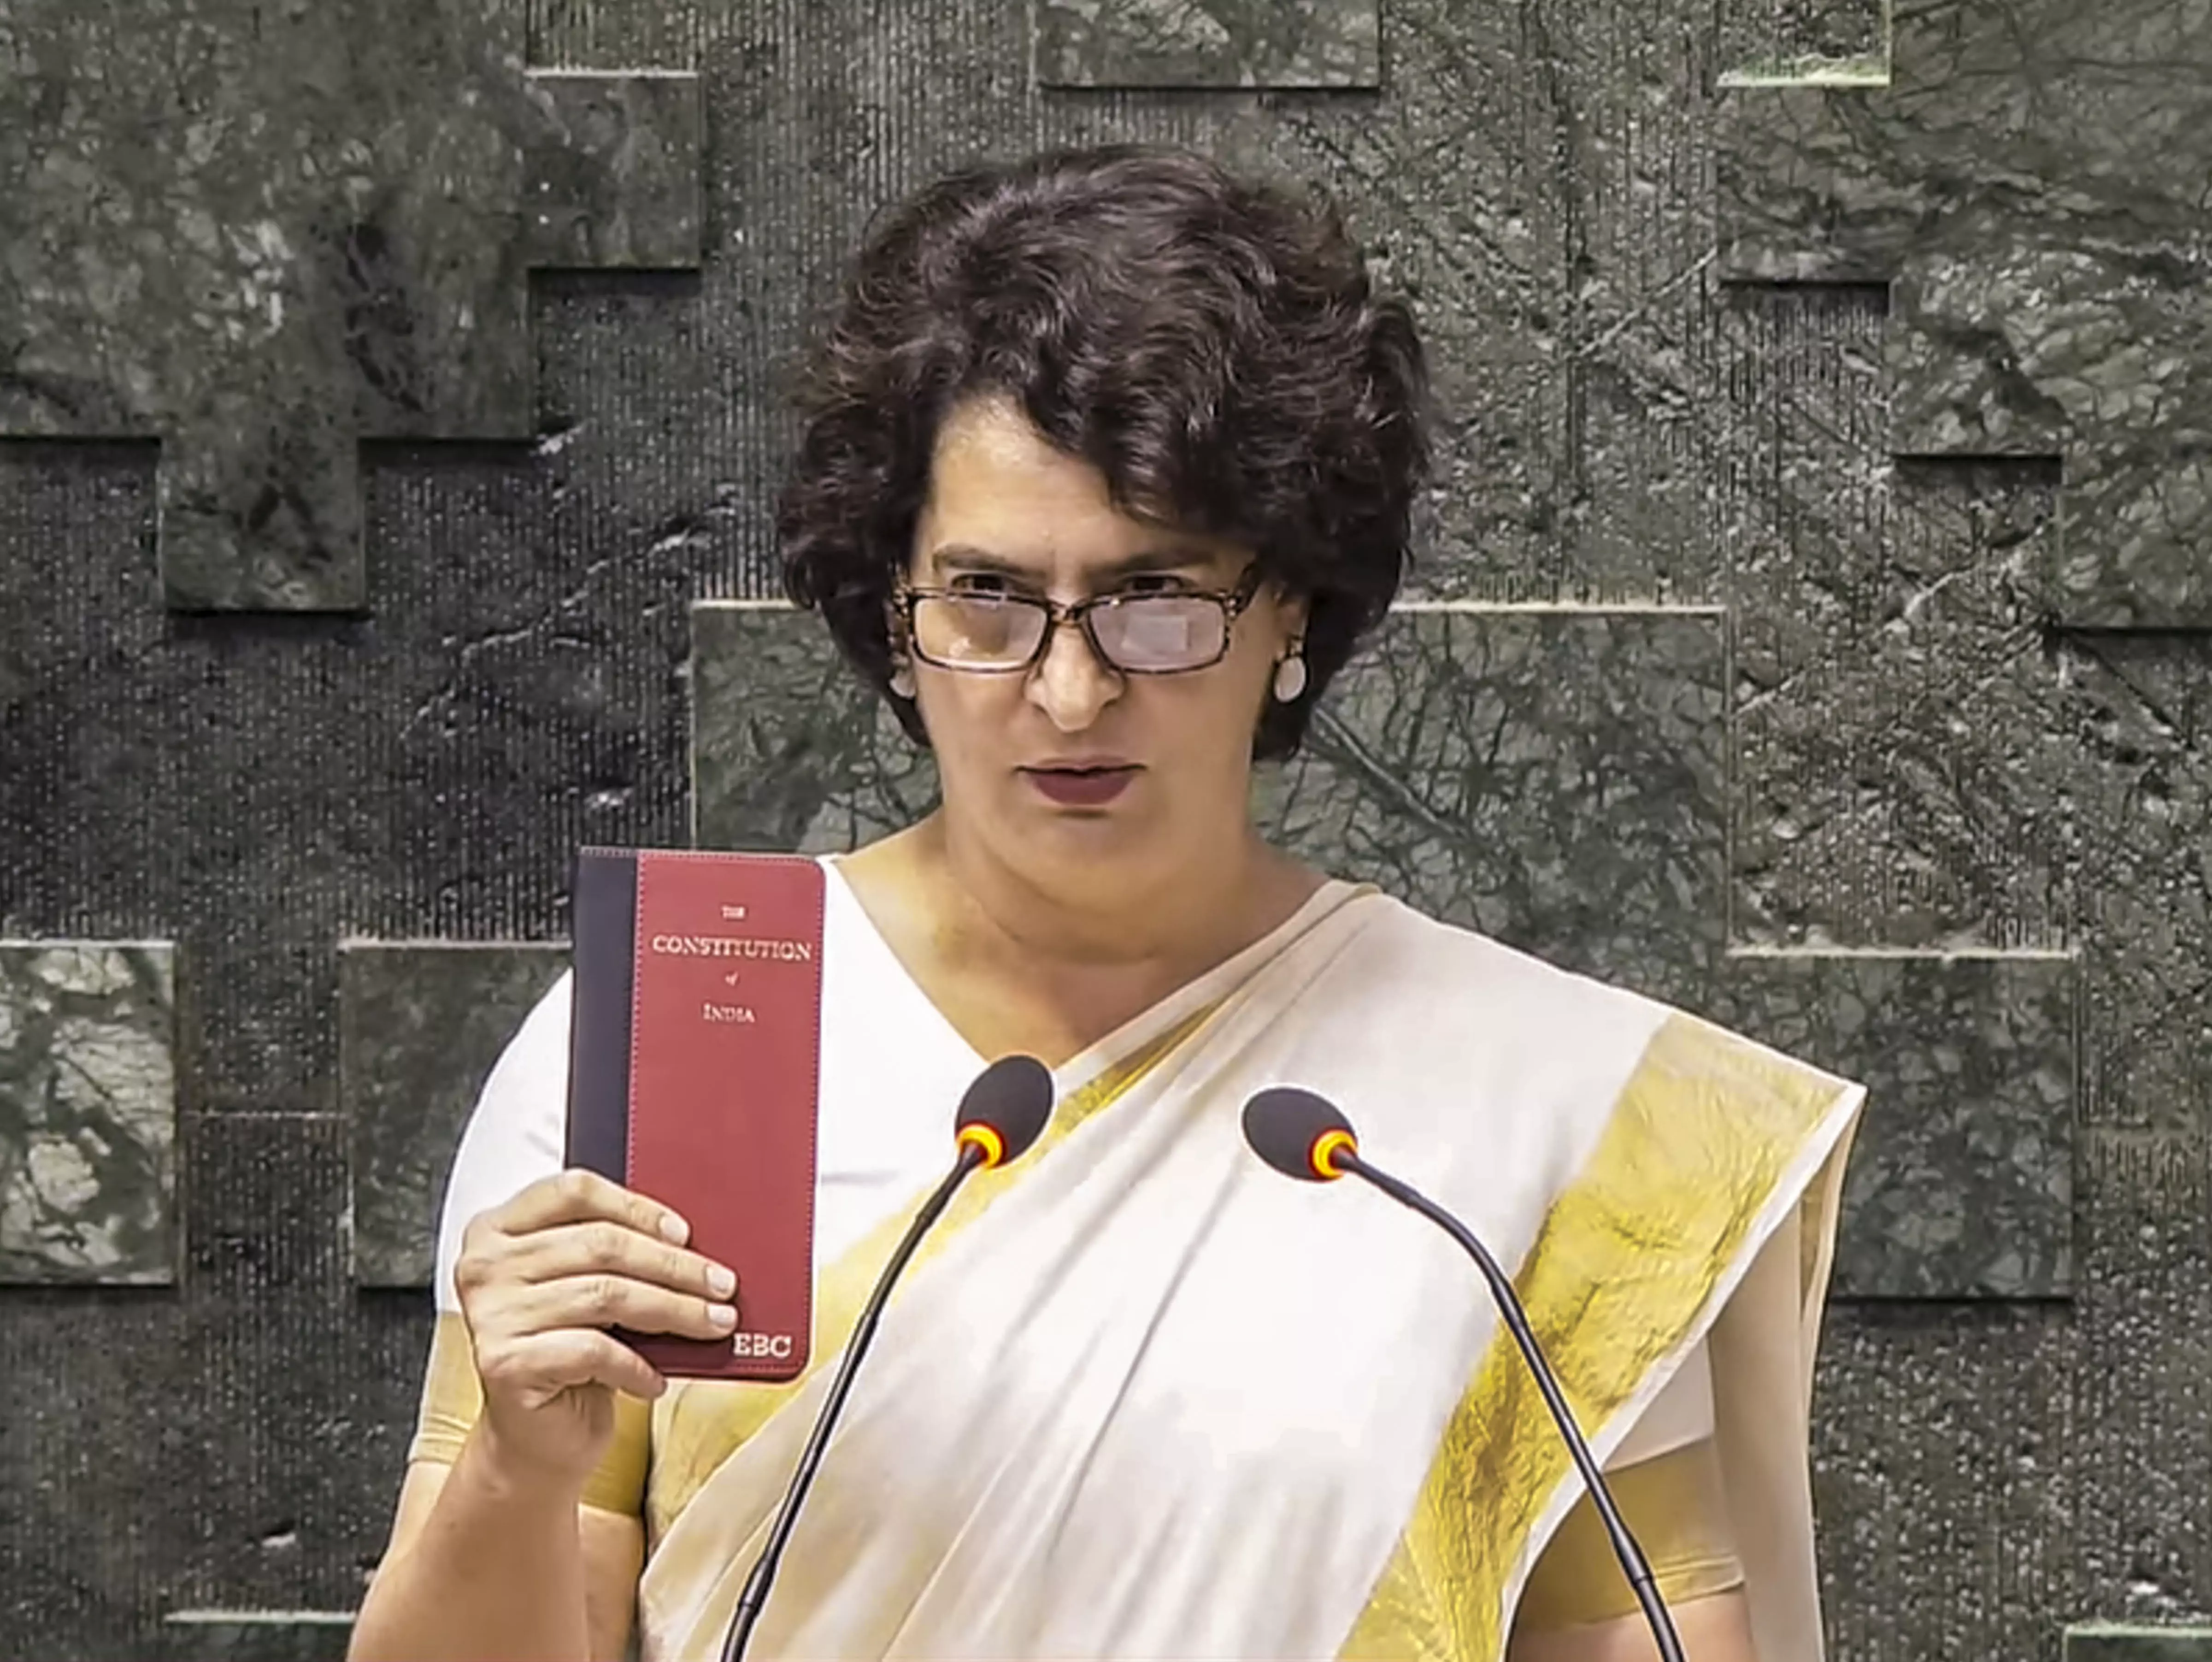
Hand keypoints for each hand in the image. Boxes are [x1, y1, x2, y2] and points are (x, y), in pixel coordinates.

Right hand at [453, 1168, 738, 1494]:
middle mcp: (485, 1265)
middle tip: (722, 1285)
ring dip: (673, 1311)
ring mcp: (491, 1314)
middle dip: (674, 1267)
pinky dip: (637, 1364)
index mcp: (499, 1229)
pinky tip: (657, 1377)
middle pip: (600, 1244)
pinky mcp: (504, 1363)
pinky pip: (593, 1351)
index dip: (637, 1207)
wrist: (535, 1438)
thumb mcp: (588, 1289)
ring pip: (605, 1295)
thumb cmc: (568, 1354)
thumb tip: (693, 1242)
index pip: (574, 1191)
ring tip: (712, 1324)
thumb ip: (615, 1254)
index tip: (685, 1234)